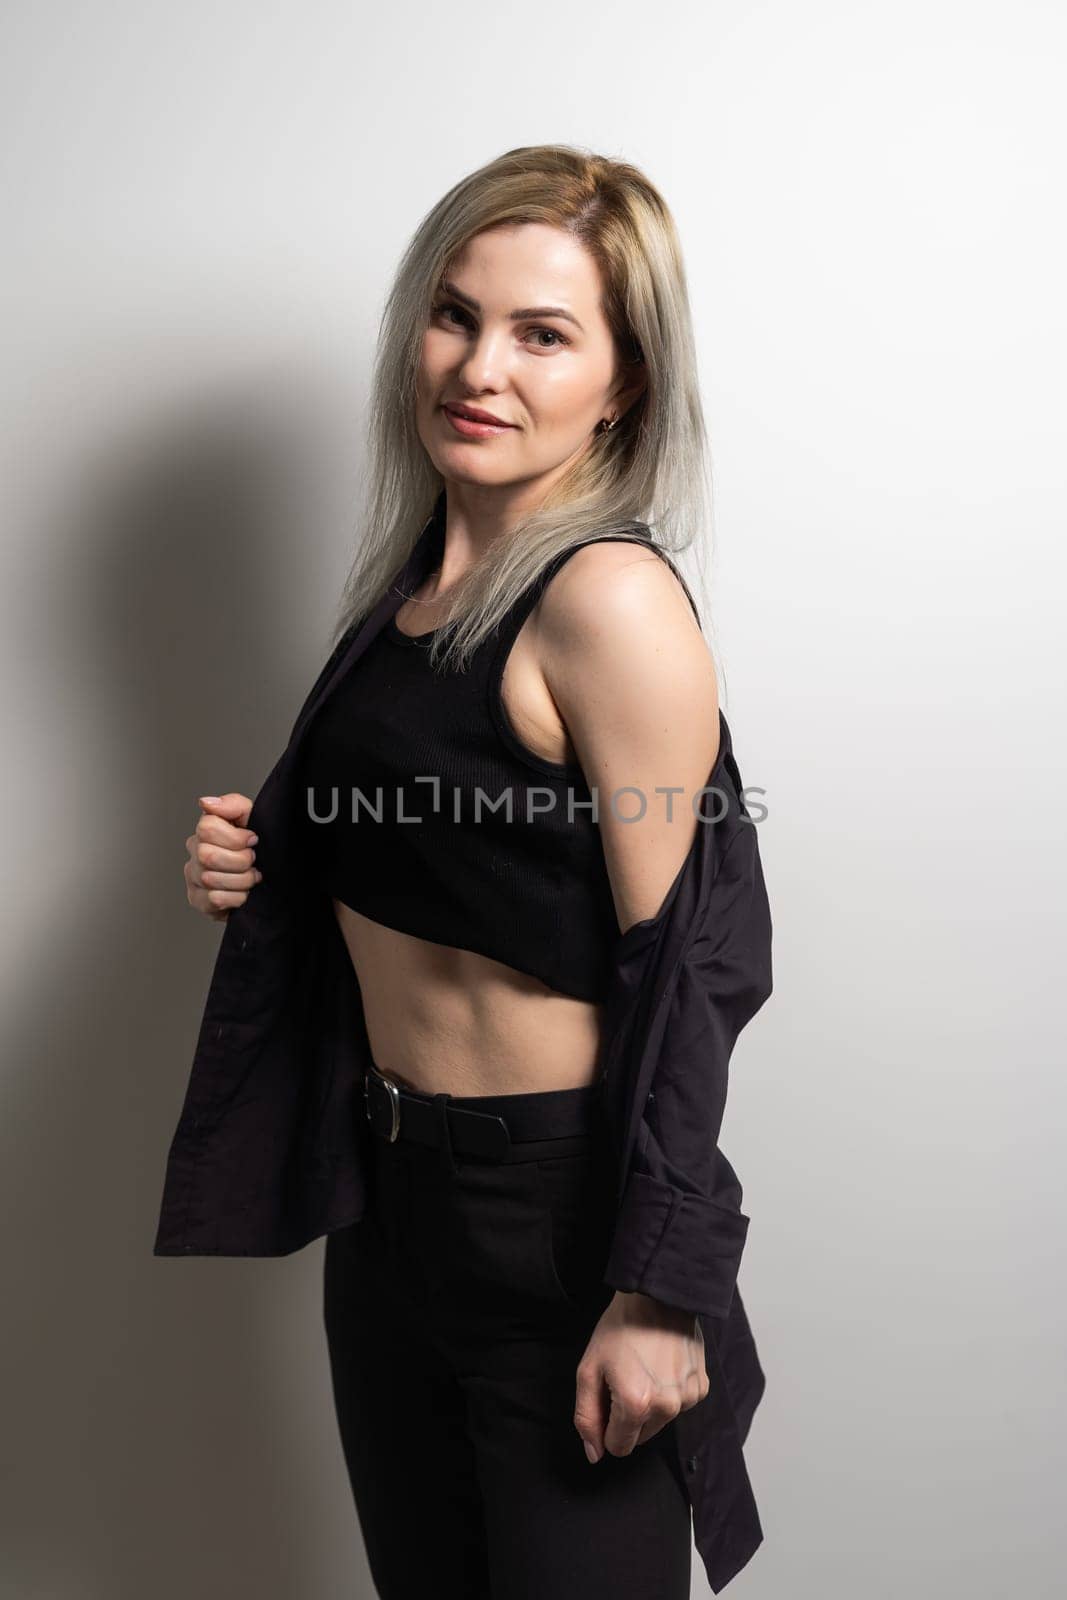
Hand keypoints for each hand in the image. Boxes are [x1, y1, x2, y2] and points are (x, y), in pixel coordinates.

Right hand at [184, 793, 259, 921]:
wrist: (270, 880)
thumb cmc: (258, 848)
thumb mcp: (254, 820)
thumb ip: (233, 805)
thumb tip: (206, 802)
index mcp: (206, 829)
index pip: (206, 828)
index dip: (235, 837)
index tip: (252, 841)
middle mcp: (195, 851)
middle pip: (208, 855)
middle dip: (240, 861)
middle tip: (253, 863)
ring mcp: (193, 876)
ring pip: (210, 879)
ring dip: (241, 881)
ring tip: (251, 879)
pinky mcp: (197, 899)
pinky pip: (213, 899)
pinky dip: (236, 898)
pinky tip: (243, 893)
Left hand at [574, 1291, 709, 1463]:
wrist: (658, 1295)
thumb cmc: (621, 1328)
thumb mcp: (588, 1370)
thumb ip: (587, 1417)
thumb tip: (594, 1454)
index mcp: (636, 1405)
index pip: (618, 1447)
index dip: (606, 1427)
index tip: (606, 1399)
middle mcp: (667, 1408)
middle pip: (639, 1436)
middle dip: (628, 1415)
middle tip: (623, 1378)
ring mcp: (688, 1398)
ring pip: (659, 1422)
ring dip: (649, 1404)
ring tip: (643, 1368)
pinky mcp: (701, 1388)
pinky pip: (678, 1405)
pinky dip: (668, 1392)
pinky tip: (661, 1365)